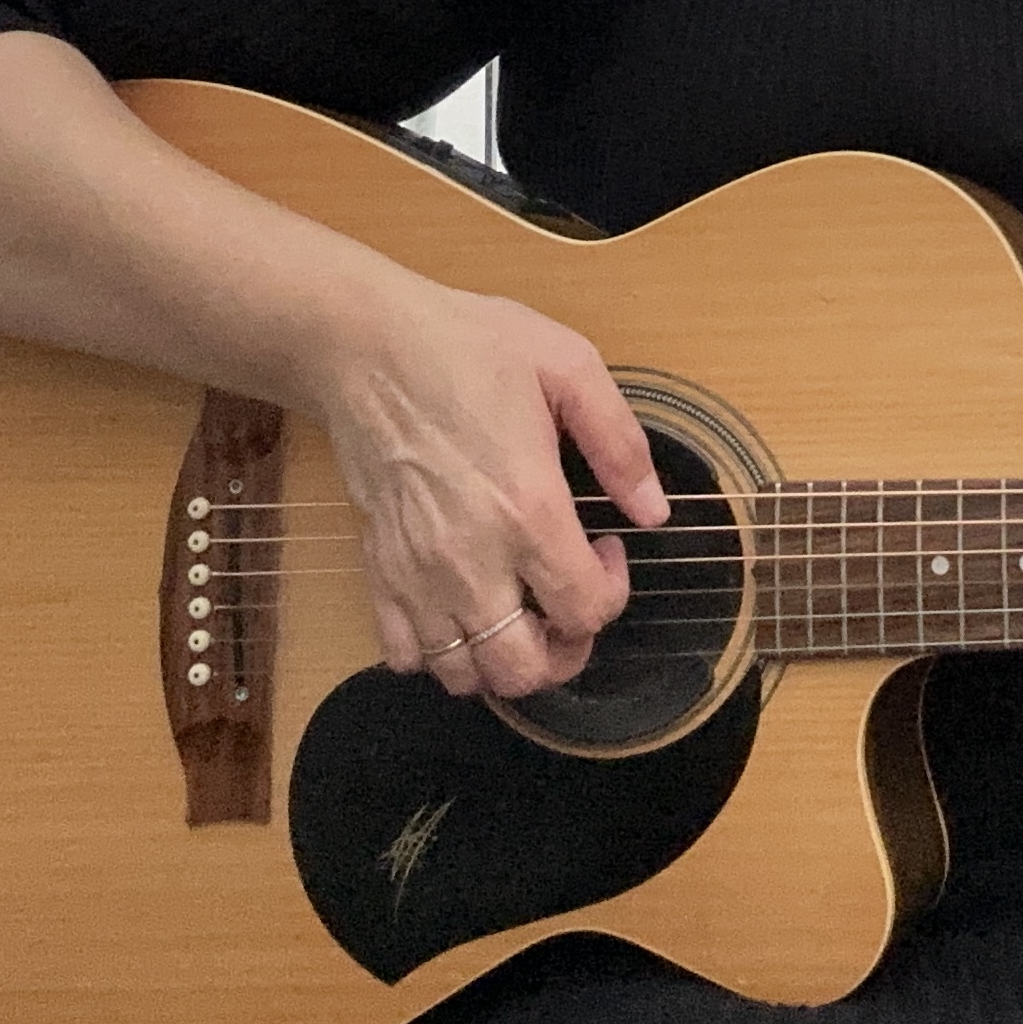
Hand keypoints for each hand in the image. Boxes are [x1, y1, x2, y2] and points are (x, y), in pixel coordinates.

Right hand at [315, 280, 668, 701]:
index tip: (607, 545)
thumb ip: (621, 443)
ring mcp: (416, 574)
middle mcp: (470, 558)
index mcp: (527, 507)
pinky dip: (439, 653)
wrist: (367, 346)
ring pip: (462, 677)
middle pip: (523, 670)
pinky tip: (463, 608)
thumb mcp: (570, 365)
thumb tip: (655, 510)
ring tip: (520, 608)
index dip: (613, 592)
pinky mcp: (377, 571)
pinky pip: (404, 656)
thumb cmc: (470, 346)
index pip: (584, 610)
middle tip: (570, 598)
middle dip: (564, 650)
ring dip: (502, 659)